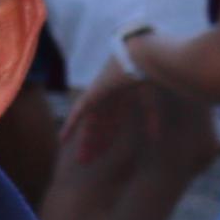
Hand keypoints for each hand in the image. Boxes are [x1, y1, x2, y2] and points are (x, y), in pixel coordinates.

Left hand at [62, 48, 152, 165]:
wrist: (141, 58)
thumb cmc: (150, 76)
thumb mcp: (150, 101)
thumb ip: (151, 119)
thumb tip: (155, 139)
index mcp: (121, 100)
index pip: (111, 125)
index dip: (106, 139)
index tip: (101, 154)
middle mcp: (107, 100)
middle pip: (98, 128)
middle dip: (94, 145)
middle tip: (86, 162)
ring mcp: (99, 97)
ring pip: (89, 126)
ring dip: (86, 142)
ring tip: (82, 159)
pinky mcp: (92, 95)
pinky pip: (78, 114)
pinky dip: (71, 127)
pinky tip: (63, 140)